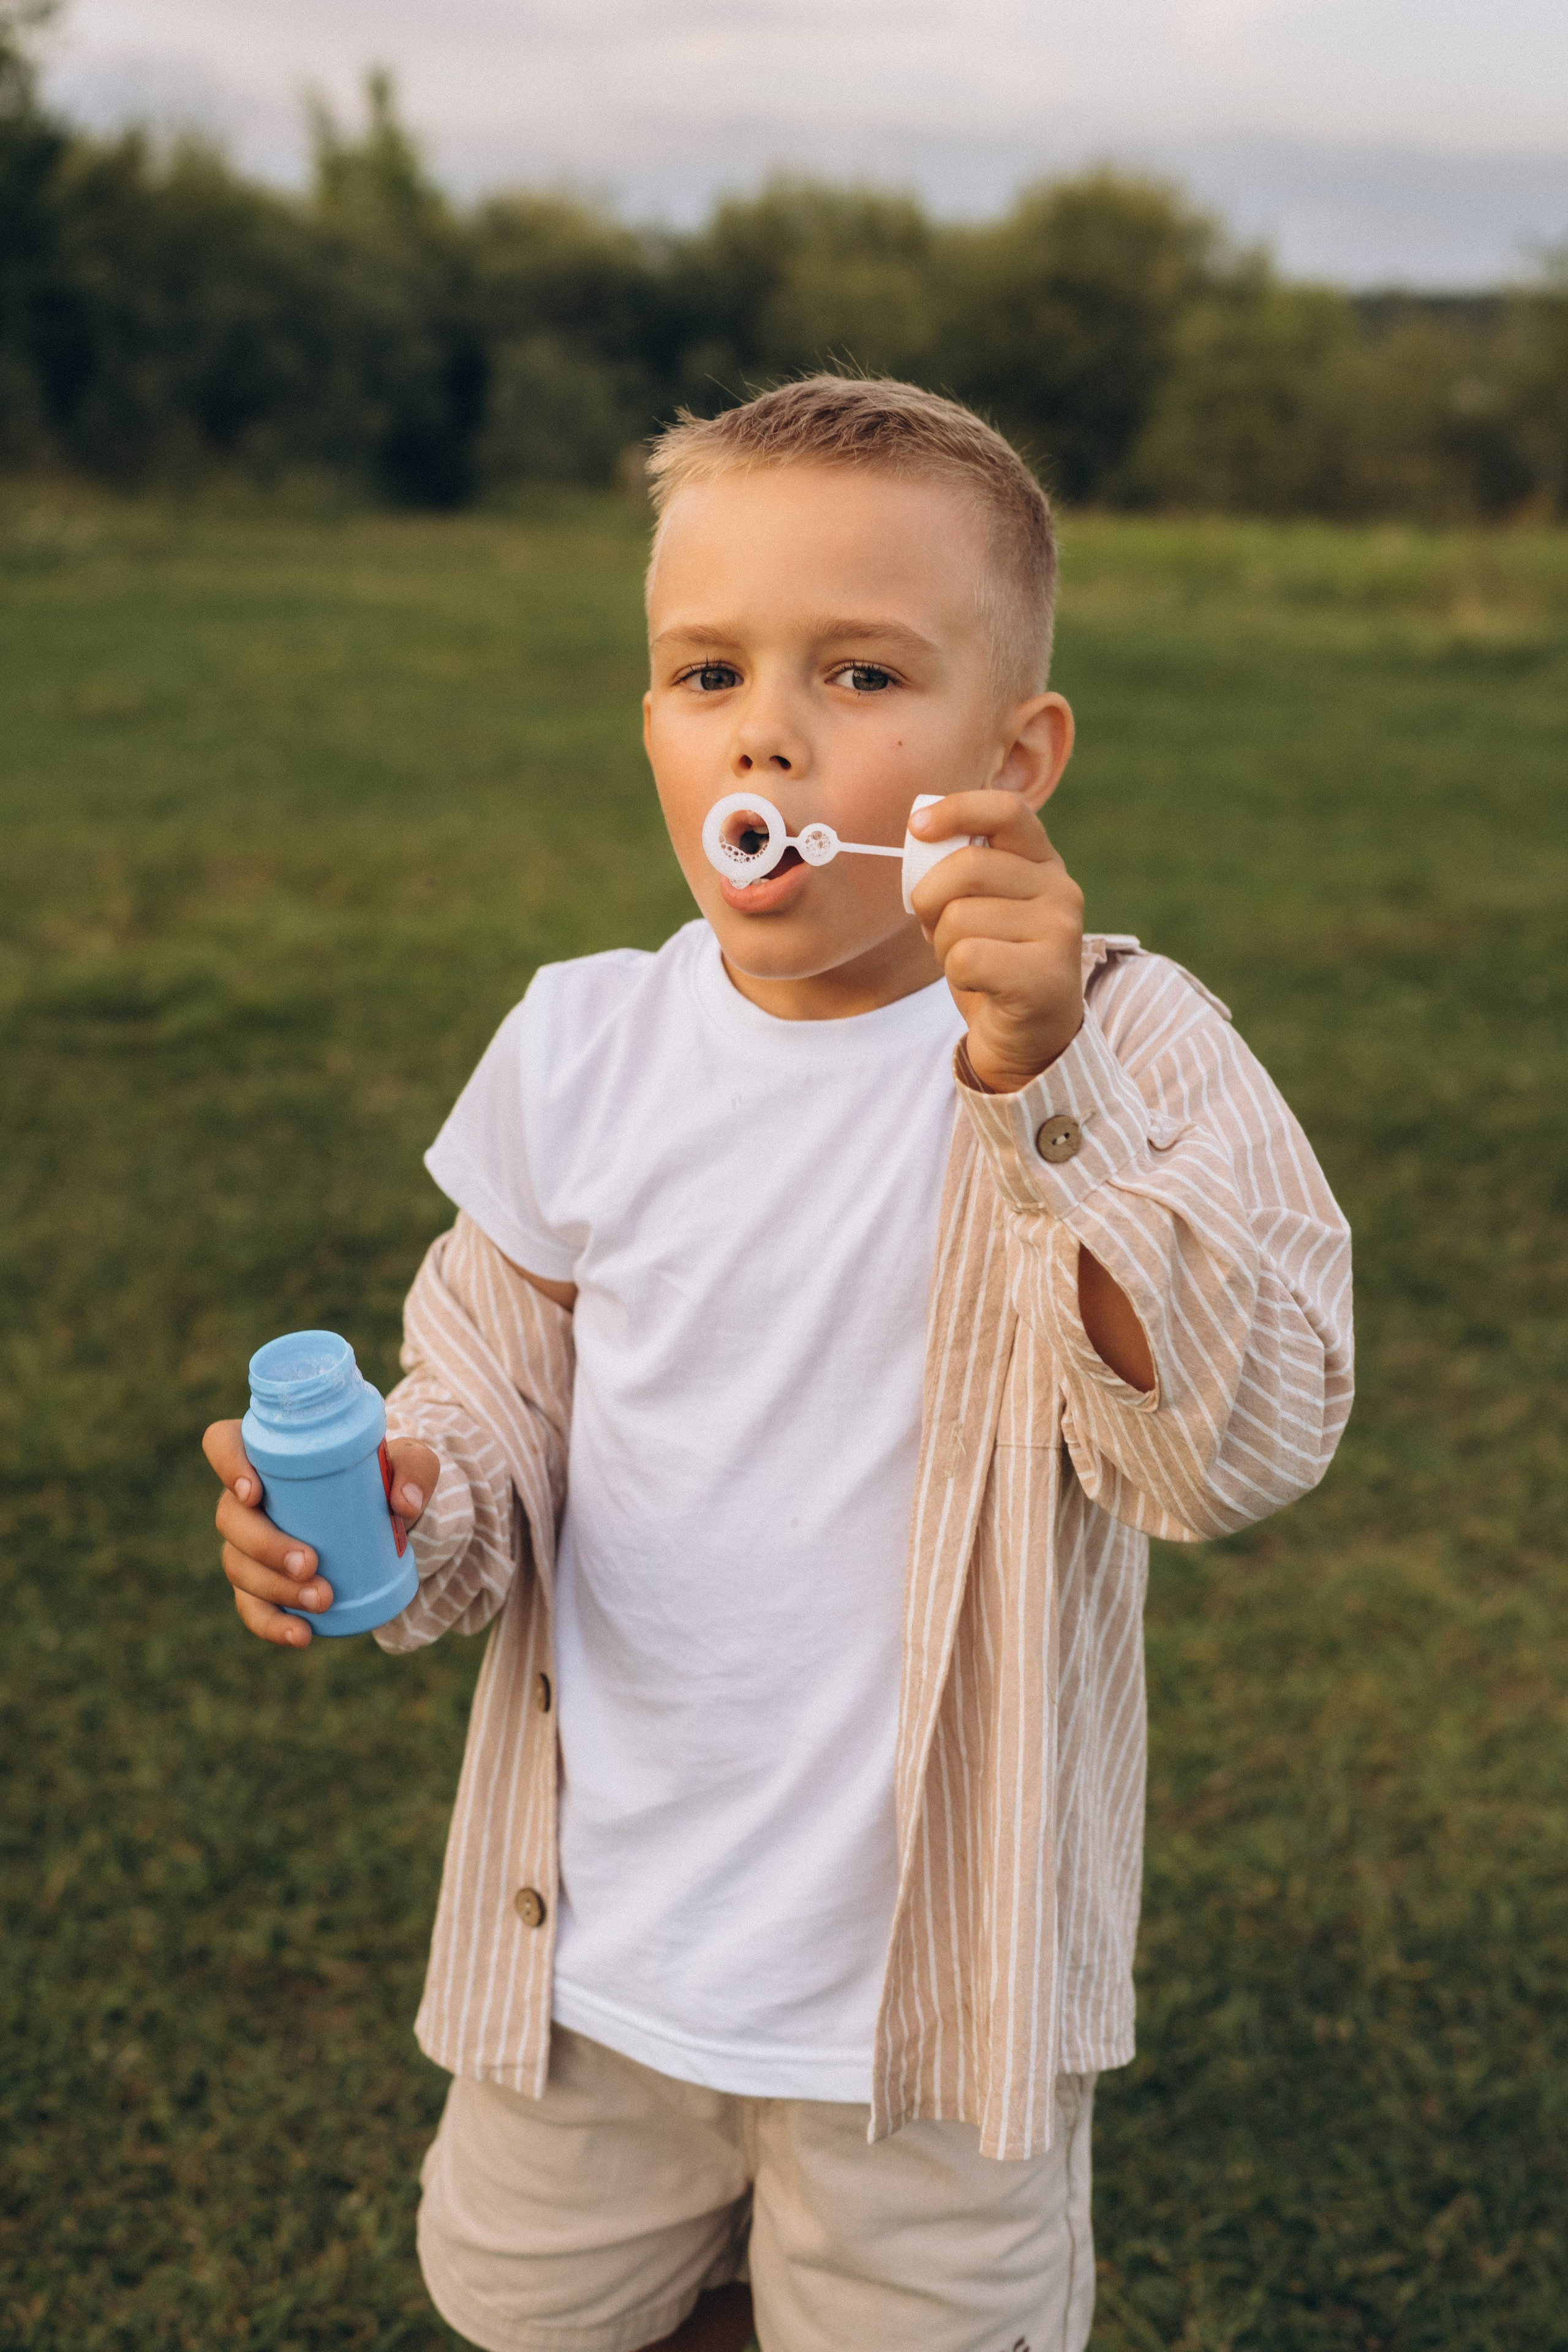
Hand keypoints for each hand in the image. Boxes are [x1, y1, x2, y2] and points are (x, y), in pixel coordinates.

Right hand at [201, 1420, 440, 1648]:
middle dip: (264, 1546)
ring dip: (275, 1589)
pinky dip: (272, 1625)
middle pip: (229, 1518)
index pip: (223, 1443)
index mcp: (269, 1454)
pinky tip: (301, 1635)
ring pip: (238, 1566)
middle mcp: (248, 1498)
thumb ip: (416, 1469)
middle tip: (310, 1562)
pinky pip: (251, 1608)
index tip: (255, 1493)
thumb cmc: (386, 1478)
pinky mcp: (261, 1584)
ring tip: (323, 1599)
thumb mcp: (410, 1463)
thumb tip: (405, 1504)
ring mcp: (249, 1544)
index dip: (226, 1464)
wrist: (389, 1521)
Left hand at [910, 789, 1084, 1090]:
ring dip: (943, 946)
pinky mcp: (1046, 977)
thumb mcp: (980, 906)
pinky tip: (979, 985)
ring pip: (959, 918)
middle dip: (930, 899)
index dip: (957, 809)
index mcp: (1043, 863)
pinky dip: (955, 974)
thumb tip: (921, 834)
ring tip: (968, 961)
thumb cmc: (995, 964)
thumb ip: (961, 869)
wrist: (1029, 1040)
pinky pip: (965, 958)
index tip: (918, 828)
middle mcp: (1061, 890)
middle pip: (966, 867)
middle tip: (935, 927)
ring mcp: (1060, 933)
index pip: (1006, 811)